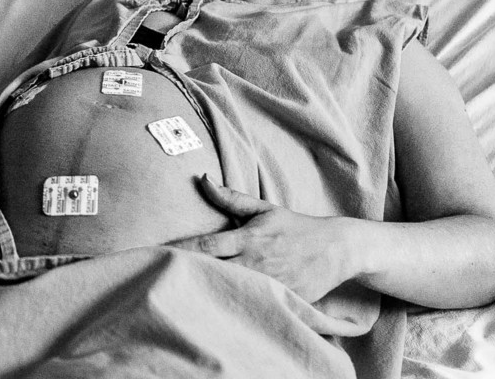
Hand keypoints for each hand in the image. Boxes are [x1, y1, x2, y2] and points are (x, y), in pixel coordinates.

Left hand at [168, 175, 352, 302]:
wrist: (337, 249)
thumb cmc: (295, 227)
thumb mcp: (264, 209)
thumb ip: (231, 199)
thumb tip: (202, 179)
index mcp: (248, 238)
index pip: (206, 244)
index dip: (180, 250)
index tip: (157, 253)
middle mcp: (256, 261)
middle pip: (214, 271)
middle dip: (188, 275)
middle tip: (158, 277)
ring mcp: (270, 283)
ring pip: (231, 291)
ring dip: (207, 293)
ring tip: (178, 297)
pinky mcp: (284, 301)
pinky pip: (254, 307)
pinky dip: (235, 310)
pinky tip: (215, 316)